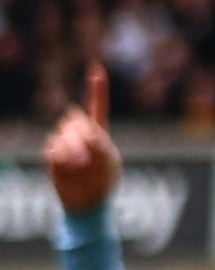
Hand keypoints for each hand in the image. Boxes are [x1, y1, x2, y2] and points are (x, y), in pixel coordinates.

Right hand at [43, 62, 112, 217]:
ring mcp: (63, 141)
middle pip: (75, 119)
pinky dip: (62, 158)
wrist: (88, 201)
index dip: (97, 88)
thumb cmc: (103, 182)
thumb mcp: (108, 162)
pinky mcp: (51, 152)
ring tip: (80, 165)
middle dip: (81, 135)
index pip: (97, 106)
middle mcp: (79, 133)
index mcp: (99, 132)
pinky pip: (53, 148)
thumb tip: (85, 128)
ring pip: (63, 133)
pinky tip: (69, 168)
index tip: (96, 69)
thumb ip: (99, 143)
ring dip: (73, 149)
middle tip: (88, 156)